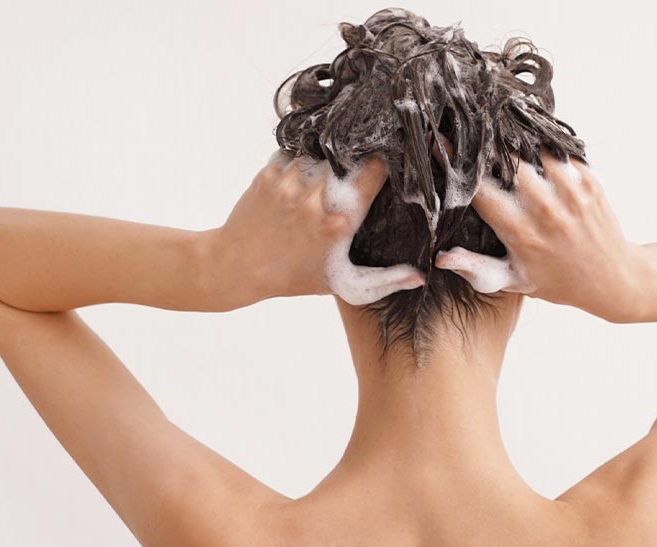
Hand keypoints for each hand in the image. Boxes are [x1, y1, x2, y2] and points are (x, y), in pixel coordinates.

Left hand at [208, 152, 424, 305]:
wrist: (236, 266)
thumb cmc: (293, 277)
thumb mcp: (345, 284)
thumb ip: (386, 280)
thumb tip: (420, 277)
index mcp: (341, 218)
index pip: (378, 167)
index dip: (387, 160)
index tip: (391, 162)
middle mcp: (318, 194)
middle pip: (351, 156)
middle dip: (356, 160)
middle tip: (355, 172)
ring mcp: (291, 179)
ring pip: (323, 151)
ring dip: (327, 161)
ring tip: (324, 182)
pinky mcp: (270, 170)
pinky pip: (296, 151)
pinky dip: (302, 160)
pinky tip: (300, 181)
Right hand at [436, 154, 653, 322]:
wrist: (611, 279)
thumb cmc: (556, 281)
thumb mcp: (513, 280)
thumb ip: (476, 268)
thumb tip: (442, 258)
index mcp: (522, 233)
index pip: (480, 189)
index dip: (458, 165)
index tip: (441, 145)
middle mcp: (547, 210)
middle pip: (508, 159)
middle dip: (489, 147)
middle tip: (475, 138)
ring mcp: (572, 192)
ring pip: (535, 148)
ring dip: (518, 143)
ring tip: (503, 138)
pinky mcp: (590, 180)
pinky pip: (561, 151)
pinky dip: (545, 148)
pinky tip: (534, 150)